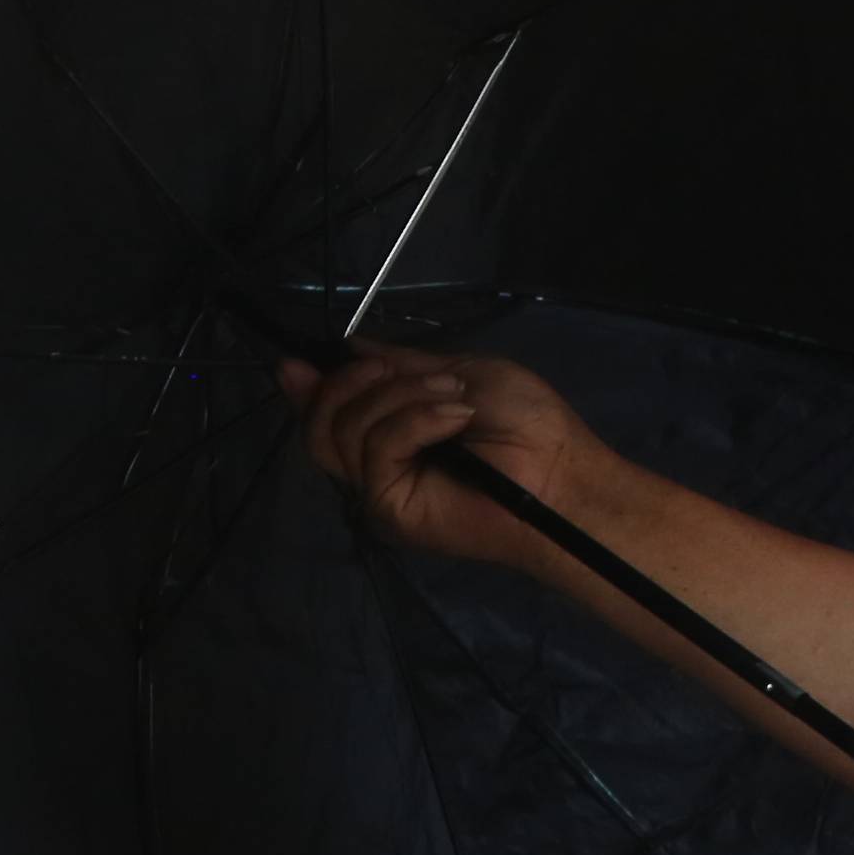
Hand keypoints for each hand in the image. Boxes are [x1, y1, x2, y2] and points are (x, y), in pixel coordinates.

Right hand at [283, 346, 609, 576]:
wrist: (559, 471)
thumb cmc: (525, 423)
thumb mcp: (458, 372)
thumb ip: (402, 366)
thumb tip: (350, 347)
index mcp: (392, 432)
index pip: (330, 415)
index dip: (308, 389)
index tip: (295, 362)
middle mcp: (378, 463)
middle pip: (320, 424)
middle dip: (350, 382)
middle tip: (397, 369)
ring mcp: (382, 488)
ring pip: (343, 430)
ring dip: (400, 396)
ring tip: (455, 397)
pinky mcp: (390, 507)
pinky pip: (376, 449)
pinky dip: (415, 420)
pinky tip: (456, 416)